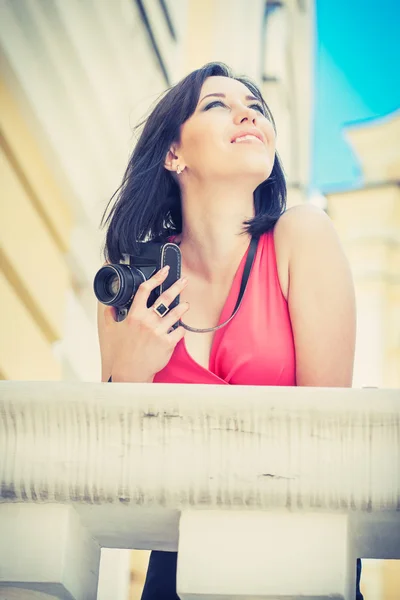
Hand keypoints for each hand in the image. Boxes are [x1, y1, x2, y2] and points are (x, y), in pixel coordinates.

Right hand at [103, 265, 188, 381]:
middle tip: (184, 281)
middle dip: (177, 286)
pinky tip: (181, 327)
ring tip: (186, 304)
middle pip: (165, 298)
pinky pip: (179, 331)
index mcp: (134, 315)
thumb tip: (109, 306)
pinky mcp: (168, 343)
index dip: (156, 278)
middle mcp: (147, 321)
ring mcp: (159, 331)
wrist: (130, 372)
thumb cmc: (120, 353)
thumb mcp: (111, 331)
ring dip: (182, 307)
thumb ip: (109, 316)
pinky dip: (181, 329)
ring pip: (175, 313)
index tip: (164, 271)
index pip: (145, 290)